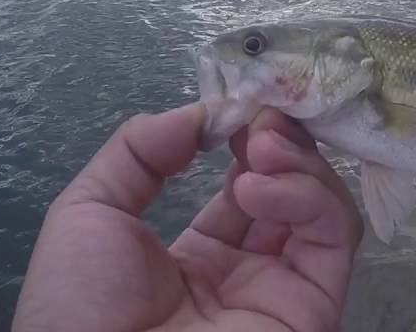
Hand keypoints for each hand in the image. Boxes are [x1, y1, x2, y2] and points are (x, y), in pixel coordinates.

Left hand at [13, 103, 362, 331]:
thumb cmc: (79, 308)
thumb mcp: (87, 212)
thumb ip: (139, 151)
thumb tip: (201, 112)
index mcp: (198, 257)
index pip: (246, 182)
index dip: (244, 137)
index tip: (232, 106)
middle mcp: (251, 270)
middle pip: (292, 188)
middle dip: (278, 139)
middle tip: (255, 118)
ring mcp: (285, 287)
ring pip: (323, 205)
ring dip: (296, 160)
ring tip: (256, 148)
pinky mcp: (314, 303)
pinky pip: (336, 236)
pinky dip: (308, 196)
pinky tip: (257, 187)